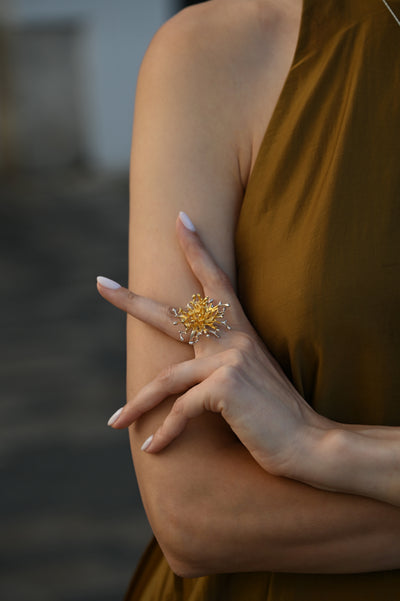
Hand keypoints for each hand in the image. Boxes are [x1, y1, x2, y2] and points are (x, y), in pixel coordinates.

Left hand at [97, 212, 331, 478]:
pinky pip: (181, 409)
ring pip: (165, 379)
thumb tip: (186, 374)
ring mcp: (228, 359)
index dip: (197, 250)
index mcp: (239, 332)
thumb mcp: (248, 379)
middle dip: (132, 301)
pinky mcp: (224, 387)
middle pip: (172, 315)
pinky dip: (165, 433)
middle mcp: (232, 339)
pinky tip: (153, 449)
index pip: (214, 280)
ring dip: (136, 405)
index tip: (180, 221)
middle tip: (101, 284)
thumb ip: (221, 366)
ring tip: (113, 422)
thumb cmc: (277, 413)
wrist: (310, 441)